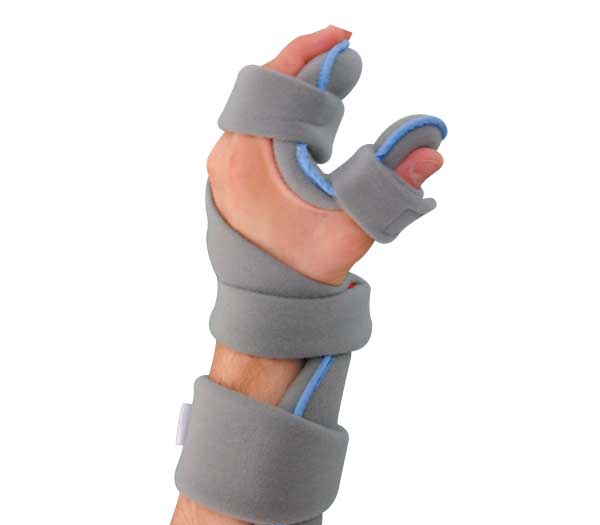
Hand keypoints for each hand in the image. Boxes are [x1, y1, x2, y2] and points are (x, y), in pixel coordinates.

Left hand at [207, 26, 443, 285]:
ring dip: (298, 95)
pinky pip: (254, 128)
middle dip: (309, 71)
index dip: (312, 51)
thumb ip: (391, 188)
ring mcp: (224, 166)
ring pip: (260, 107)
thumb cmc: (302, 273)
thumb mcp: (351, 229)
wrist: (266, 305)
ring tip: (336, 93)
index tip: (346, 40)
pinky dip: (284, 118)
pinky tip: (313, 129)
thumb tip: (432, 151)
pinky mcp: (230, 177)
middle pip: (266, 88)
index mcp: (248, 158)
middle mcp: (227, 155)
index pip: (276, 80)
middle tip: (349, 68)